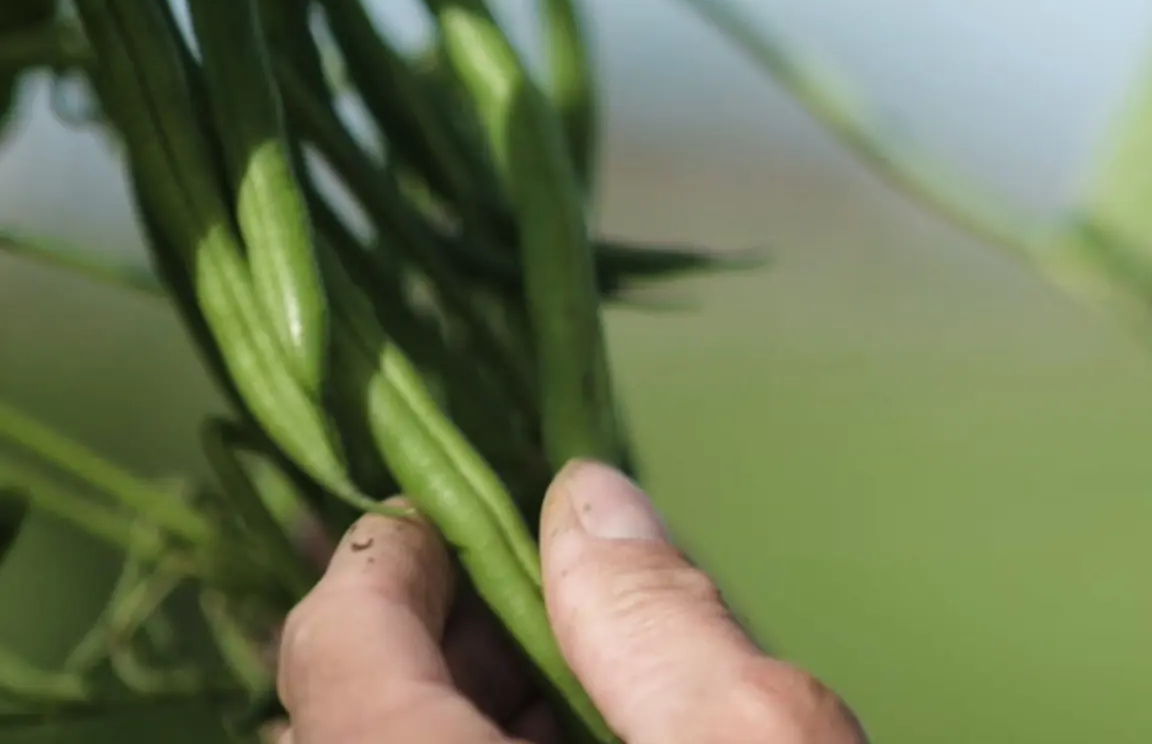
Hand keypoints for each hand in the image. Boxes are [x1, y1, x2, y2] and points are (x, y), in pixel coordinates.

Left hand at [273, 461, 866, 743]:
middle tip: (524, 575)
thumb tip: (585, 493)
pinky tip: (575, 739)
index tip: (457, 501)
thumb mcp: (755, 739)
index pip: (334, 649)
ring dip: (447, 703)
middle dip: (427, 628)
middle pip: (337, 715)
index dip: (390, 553)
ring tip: (563, 664)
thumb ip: (658, 615)